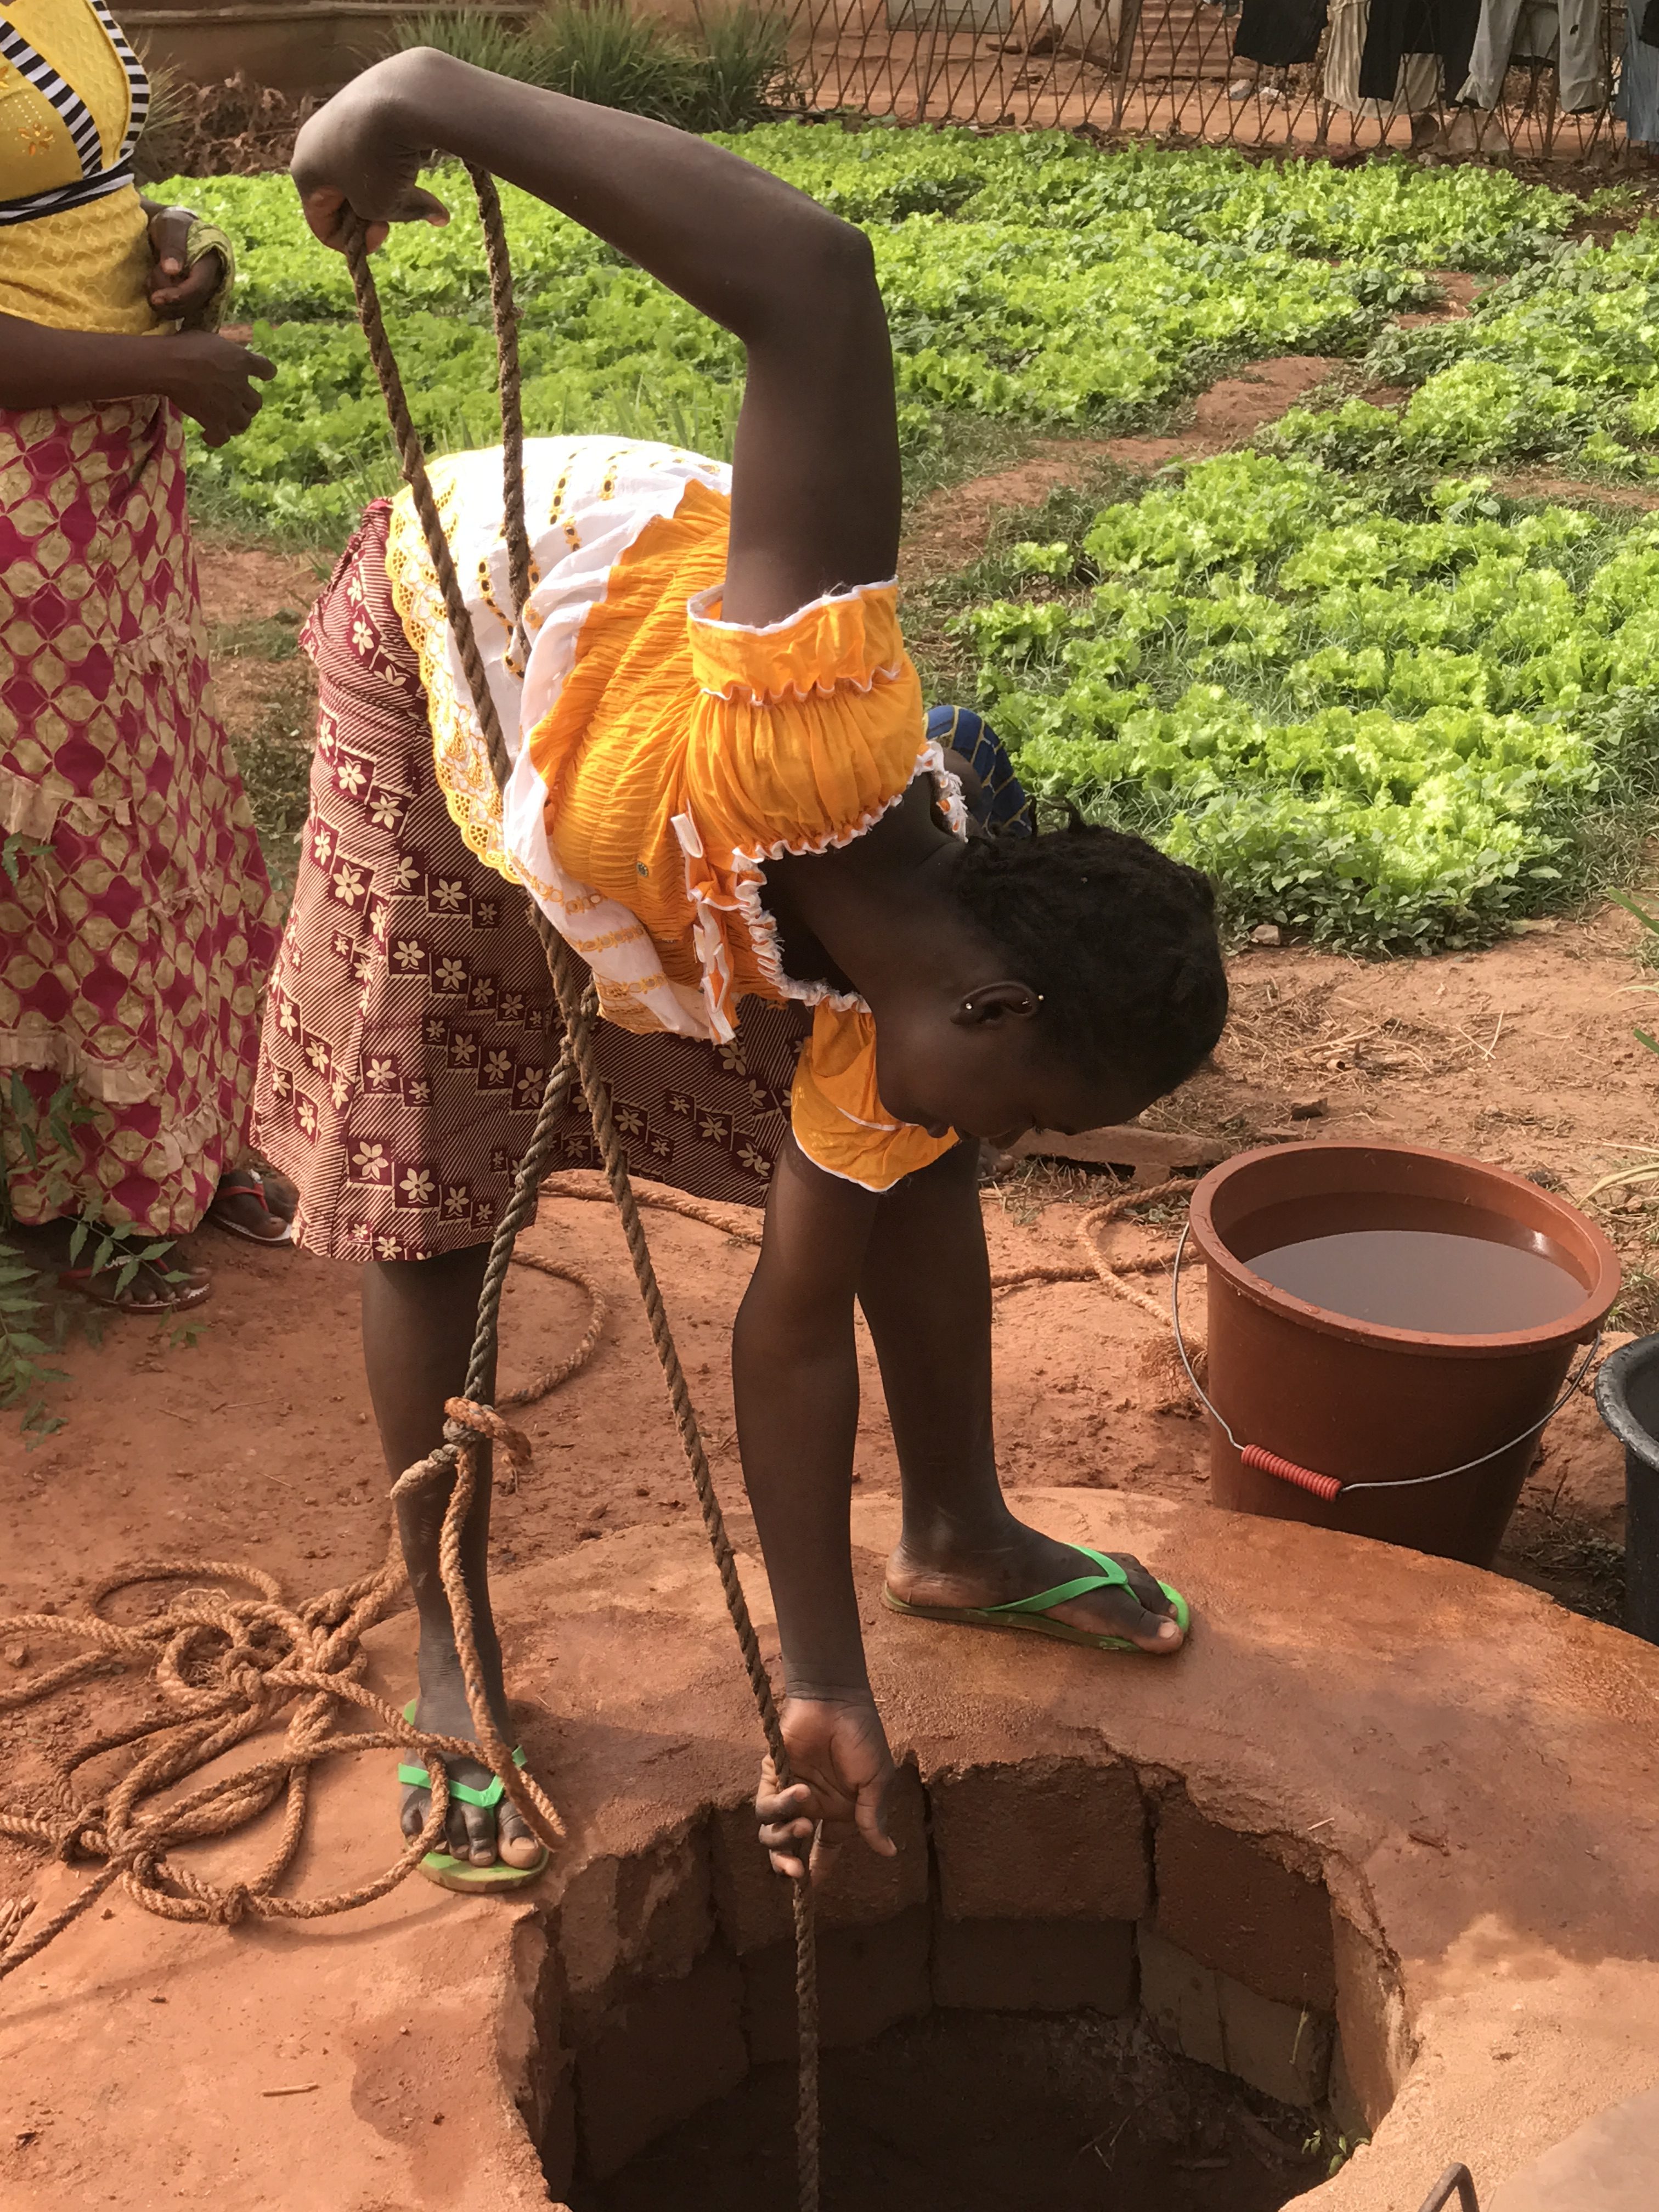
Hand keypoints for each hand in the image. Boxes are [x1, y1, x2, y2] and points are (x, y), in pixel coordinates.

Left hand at [147, 205, 222, 322]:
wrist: (171, 230)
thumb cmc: (171, 224)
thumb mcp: (170, 227)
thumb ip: (172, 246)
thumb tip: (172, 270)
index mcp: (212, 262)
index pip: (199, 287)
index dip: (179, 296)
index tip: (156, 298)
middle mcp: (213, 281)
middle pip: (192, 303)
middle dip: (167, 297)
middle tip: (148, 280)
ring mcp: (203, 292)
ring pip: (185, 311)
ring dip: (164, 303)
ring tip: (151, 281)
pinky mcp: (193, 300)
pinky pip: (180, 313)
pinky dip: (165, 307)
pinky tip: (155, 291)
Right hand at [152, 329, 274, 446]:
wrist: (169, 365)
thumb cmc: (185, 346)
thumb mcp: (210, 339)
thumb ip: (223, 351)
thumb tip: (222, 353)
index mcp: (242, 361)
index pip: (266, 369)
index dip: (266, 373)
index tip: (265, 376)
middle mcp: (240, 386)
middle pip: (256, 403)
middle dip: (248, 405)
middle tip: (236, 403)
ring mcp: (229, 406)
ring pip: (244, 422)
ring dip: (237, 422)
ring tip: (226, 420)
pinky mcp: (215, 421)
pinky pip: (222, 437)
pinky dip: (217, 438)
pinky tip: (208, 435)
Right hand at [290, 52, 451, 254]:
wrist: (400, 95)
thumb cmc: (380, 161)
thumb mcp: (382, 205)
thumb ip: (396, 216)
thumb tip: (437, 215)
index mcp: (304, 172)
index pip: (321, 224)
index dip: (352, 243)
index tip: (383, 233)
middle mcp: (312, 141)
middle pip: (341, 195)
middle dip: (370, 211)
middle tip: (397, 212)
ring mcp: (335, 116)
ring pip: (361, 169)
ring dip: (388, 187)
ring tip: (416, 190)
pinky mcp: (360, 101)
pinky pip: (375, 143)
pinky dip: (396, 158)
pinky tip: (418, 162)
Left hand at [755, 1693, 897, 1879]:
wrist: (837, 1700)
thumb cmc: (862, 1737)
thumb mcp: (876, 1781)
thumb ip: (873, 1817)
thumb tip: (888, 1852)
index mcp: (839, 1811)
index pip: (825, 1848)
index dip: (819, 1870)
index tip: (813, 1890)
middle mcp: (812, 1807)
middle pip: (792, 1849)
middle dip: (790, 1866)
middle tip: (798, 1876)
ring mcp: (790, 1793)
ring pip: (773, 1833)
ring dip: (785, 1839)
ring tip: (804, 1825)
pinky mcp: (773, 1776)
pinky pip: (767, 1805)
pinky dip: (781, 1806)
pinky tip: (801, 1794)